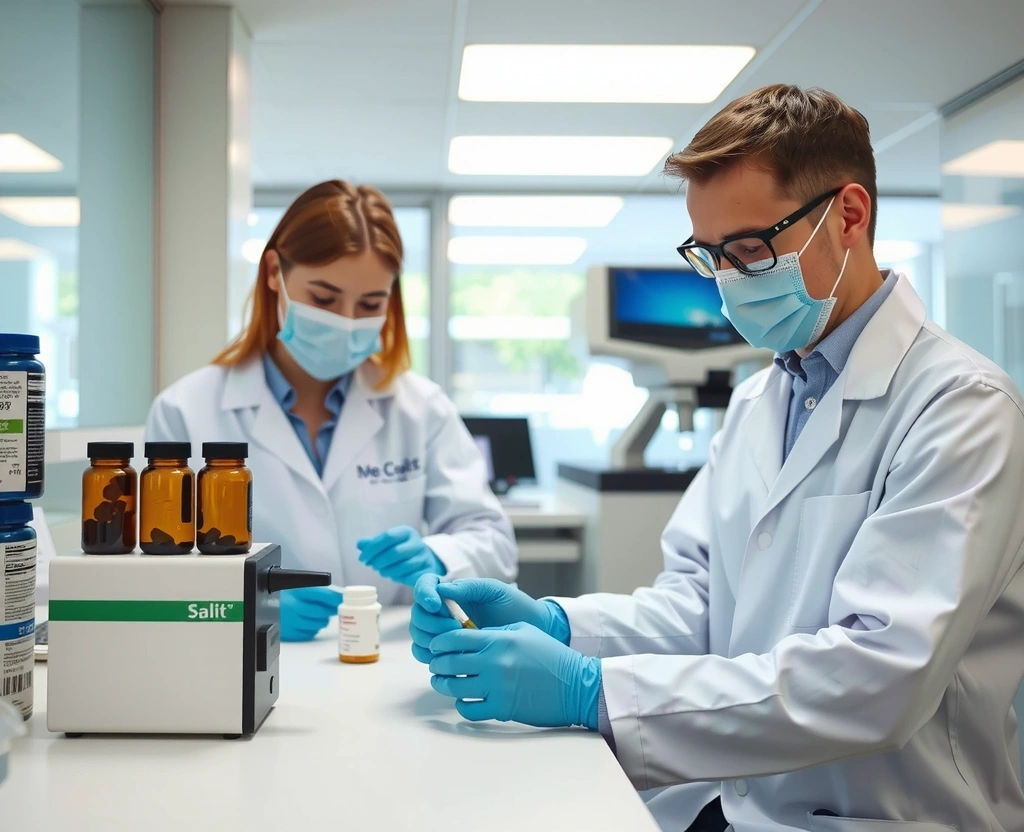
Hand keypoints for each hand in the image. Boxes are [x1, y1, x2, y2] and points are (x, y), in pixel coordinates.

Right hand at [279, 586, 342, 641]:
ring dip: (323, 620)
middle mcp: (292, 606)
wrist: (261, 605)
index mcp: (295, 590)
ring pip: (318, 624)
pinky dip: (314, 628)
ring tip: (320, 614)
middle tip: (334, 608)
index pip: (321, 594)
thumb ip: (316, 590)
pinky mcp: (289, 633)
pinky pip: (310, 633)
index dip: (335, 597)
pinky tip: (309, 622)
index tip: (342, 598)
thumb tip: (338, 595)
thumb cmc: (283, 594)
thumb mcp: (298, 585)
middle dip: (330, 610)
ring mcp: (290, 621)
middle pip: (321, 611)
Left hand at [357, 526, 444, 586]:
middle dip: (379, 561)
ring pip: (403, 566)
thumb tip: (360, 544)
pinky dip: (398, 578)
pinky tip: (394, 575)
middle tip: (372, 566)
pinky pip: (410, 577)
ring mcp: (424, 557)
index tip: (362, 559)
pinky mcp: (427, 571)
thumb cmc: (401, 551)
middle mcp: (417, 543)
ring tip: (382, 571)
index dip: (372, 548)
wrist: (425, 560)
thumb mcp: (388, 544)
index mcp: (406, 532)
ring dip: (387, 571)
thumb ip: (373, 544)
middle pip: (395, 552)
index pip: (387, 536)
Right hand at [409, 574, 569, 663]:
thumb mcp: (496, 592)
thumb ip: (470, 587)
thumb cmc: (516, 607)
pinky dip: (430, 656)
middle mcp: (444, 612)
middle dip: (430, 622)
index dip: (424, 594)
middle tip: (453, 628)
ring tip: (455, 645)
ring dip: (429, 640)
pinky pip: (426, 654)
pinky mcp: (448, 653)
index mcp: (454, 592)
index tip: (437, 604)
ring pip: (419, 636)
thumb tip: (442, 589)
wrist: (533, 632)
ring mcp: (444, 633)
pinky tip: (449, 658)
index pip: (425, 586)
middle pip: (418, 614)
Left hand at [428, 623, 600, 728]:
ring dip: (444, 684)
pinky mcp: (502, 709)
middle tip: (437, 664)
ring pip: (454, 687)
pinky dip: (461, 705)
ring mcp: (497, 687)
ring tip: (444, 682)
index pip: (455, 638)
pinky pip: (468, 709)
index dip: (439, 642)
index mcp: (499, 640)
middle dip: (438, 663)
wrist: (576, 685)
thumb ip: (495, 633)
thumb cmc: (552, 655)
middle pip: (449, 663)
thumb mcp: (524, 632)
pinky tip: (464, 699)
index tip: (435, 646)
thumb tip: (468, 635)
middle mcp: (495, 662)